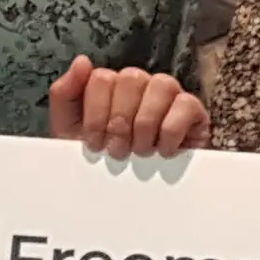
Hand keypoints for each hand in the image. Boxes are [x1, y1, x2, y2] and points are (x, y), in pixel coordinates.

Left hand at [49, 56, 208, 156]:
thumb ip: (65, 95)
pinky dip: (170, 132)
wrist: (129, 198)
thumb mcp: (70, 131)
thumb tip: (82, 61)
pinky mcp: (194, 110)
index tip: (96, 143)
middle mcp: (141, 84)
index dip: (96, 114)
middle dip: (119, 122)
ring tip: (140, 151)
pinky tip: (162, 151)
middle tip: (117, 151)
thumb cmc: (102, 160)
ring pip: (161, 85)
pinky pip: (185, 105)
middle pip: (130, 78)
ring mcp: (169, 94)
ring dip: (145, 125)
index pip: (102, 78)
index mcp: (111, 86)